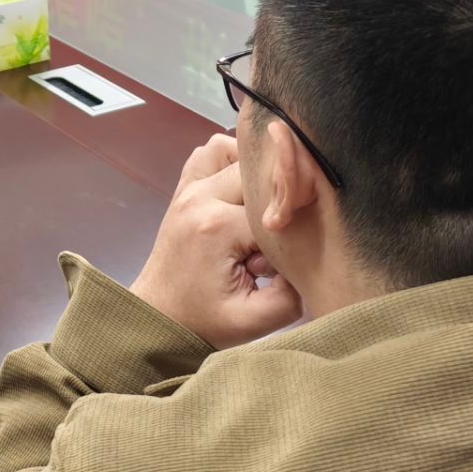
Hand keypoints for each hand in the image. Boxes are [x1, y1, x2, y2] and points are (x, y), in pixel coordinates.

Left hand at [130, 135, 302, 347]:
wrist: (158, 317)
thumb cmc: (205, 321)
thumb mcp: (256, 321)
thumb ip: (292, 293)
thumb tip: (314, 256)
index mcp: (217, 227)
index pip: (276, 208)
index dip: (294, 228)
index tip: (292, 252)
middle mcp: (201, 197)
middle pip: (260, 174)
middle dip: (279, 198)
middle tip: (281, 232)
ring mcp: (189, 188)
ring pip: (236, 150)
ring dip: (257, 174)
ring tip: (264, 209)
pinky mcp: (184, 187)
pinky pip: (211, 152)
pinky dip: (232, 161)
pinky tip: (244, 193)